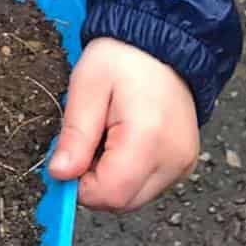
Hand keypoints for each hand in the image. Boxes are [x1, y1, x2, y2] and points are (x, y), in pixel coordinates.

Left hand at [47, 37, 198, 211]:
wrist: (161, 42)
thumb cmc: (123, 58)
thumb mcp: (87, 87)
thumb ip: (74, 135)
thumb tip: (60, 175)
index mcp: (148, 139)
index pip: (109, 194)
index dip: (80, 184)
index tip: (70, 156)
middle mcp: (173, 159)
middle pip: (123, 202)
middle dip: (95, 182)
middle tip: (89, 141)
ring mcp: (183, 164)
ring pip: (134, 198)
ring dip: (112, 179)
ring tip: (108, 136)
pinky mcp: (185, 163)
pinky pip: (148, 186)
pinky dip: (129, 174)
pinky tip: (125, 142)